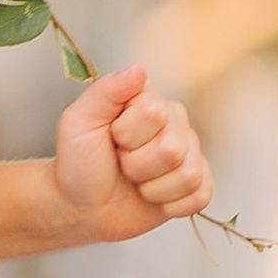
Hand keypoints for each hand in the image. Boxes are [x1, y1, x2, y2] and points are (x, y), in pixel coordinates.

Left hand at [51, 66, 212, 243]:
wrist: (80, 207)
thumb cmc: (78, 163)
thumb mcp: (79, 122)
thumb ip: (106, 92)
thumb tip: (138, 69)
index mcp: (149, 102)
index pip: (154, 114)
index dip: (126, 136)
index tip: (110, 140)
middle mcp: (175, 124)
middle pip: (172, 149)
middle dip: (137, 166)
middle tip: (120, 164)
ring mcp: (189, 154)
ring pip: (188, 176)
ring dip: (152, 188)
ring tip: (134, 181)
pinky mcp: (196, 185)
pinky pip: (200, 196)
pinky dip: (170, 206)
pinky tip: (152, 198)